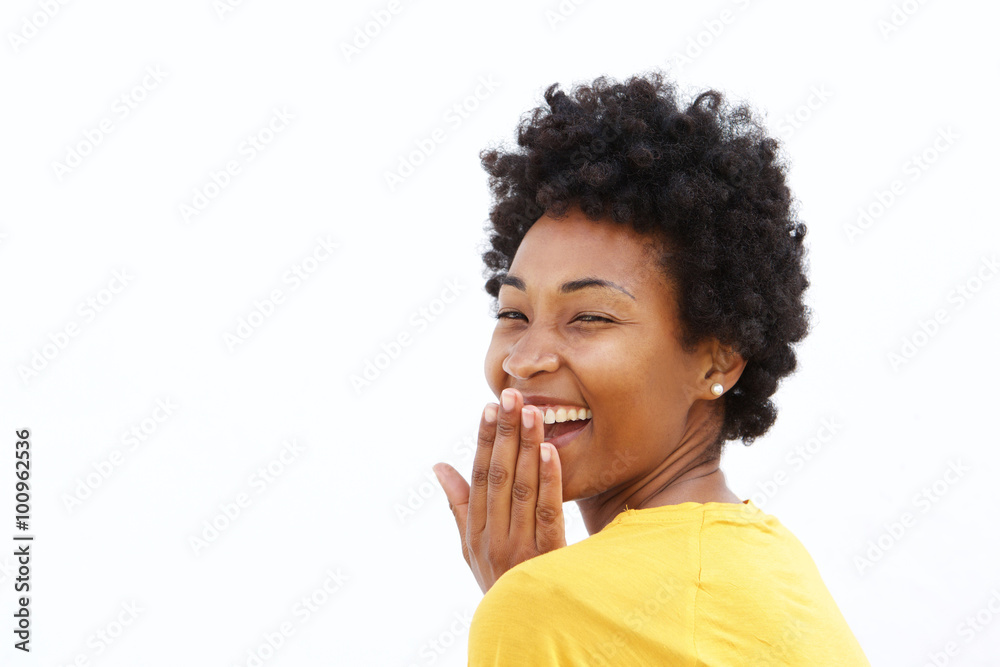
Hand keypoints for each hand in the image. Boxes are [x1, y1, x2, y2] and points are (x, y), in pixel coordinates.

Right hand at [433, 388, 566, 593]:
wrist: (521, 627)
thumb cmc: (497, 579)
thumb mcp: (470, 546)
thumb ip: (457, 504)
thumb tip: (439, 465)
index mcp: (475, 529)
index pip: (480, 476)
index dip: (485, 440)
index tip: (490, 408)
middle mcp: (493, 535)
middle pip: (500, 476)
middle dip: (506, 433)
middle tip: (512, 396)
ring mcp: (519, 546)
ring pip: (523, 488)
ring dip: (528, 447)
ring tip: (534, 412)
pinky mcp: (547, 556)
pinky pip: (548, 513)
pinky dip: (550, 481)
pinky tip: (552, 452)